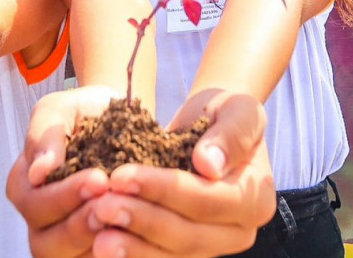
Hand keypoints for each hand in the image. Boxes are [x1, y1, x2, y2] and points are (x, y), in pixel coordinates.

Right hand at [6, 86, 116, 257]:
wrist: (120, 117)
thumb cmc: (85, 112)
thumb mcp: (61, 108)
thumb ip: (45, 134)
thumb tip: (38, 171)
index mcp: (24, 185)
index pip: (34, 204)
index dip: (65, 196)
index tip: (99, 178)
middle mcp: (39, 218)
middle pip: (47, 242)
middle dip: (80, 225)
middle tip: (111, 203)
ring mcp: (63, 237)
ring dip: (97, 243)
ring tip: (124, 220)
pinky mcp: (91, 245)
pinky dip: (114, 253)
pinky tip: (134, 235)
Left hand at [89, 91, 275, 257]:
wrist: (211, 125)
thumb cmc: (224, 113)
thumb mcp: (237, 109)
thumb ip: (230, 135)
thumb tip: (208, 165)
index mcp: (255, 200)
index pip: (207, 201)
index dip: (164, 190)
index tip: (122, 176)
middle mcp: (239, 232)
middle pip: (188, 235)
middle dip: (141, 221)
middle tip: (101, 206)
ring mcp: (213, 246)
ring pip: (171, 255)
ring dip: (132, 246)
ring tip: (97, 233)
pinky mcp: (187, 251)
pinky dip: (132, 253)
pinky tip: (100, 243)